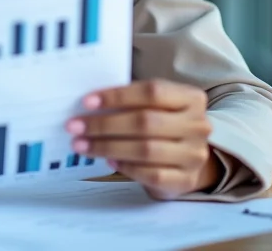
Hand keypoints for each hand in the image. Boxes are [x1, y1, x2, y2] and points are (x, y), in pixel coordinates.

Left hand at [65, 79, 221, 198]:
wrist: (188, 156)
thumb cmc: (162, 121)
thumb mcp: (154, 104)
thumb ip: (130, 100)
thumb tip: (89, 103)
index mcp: (190, 98)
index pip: (151, 92)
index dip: (117, 96)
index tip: (86, 102)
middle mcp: (197, 125)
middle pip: (145, 122)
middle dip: (104, 124)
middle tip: (74, 127)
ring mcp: (194, 155)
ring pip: (146, 150)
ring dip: (107, 147)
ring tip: (82, 145)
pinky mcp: (187, 180)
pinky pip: (152, 174)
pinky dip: (126, 167)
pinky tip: (109, 161)